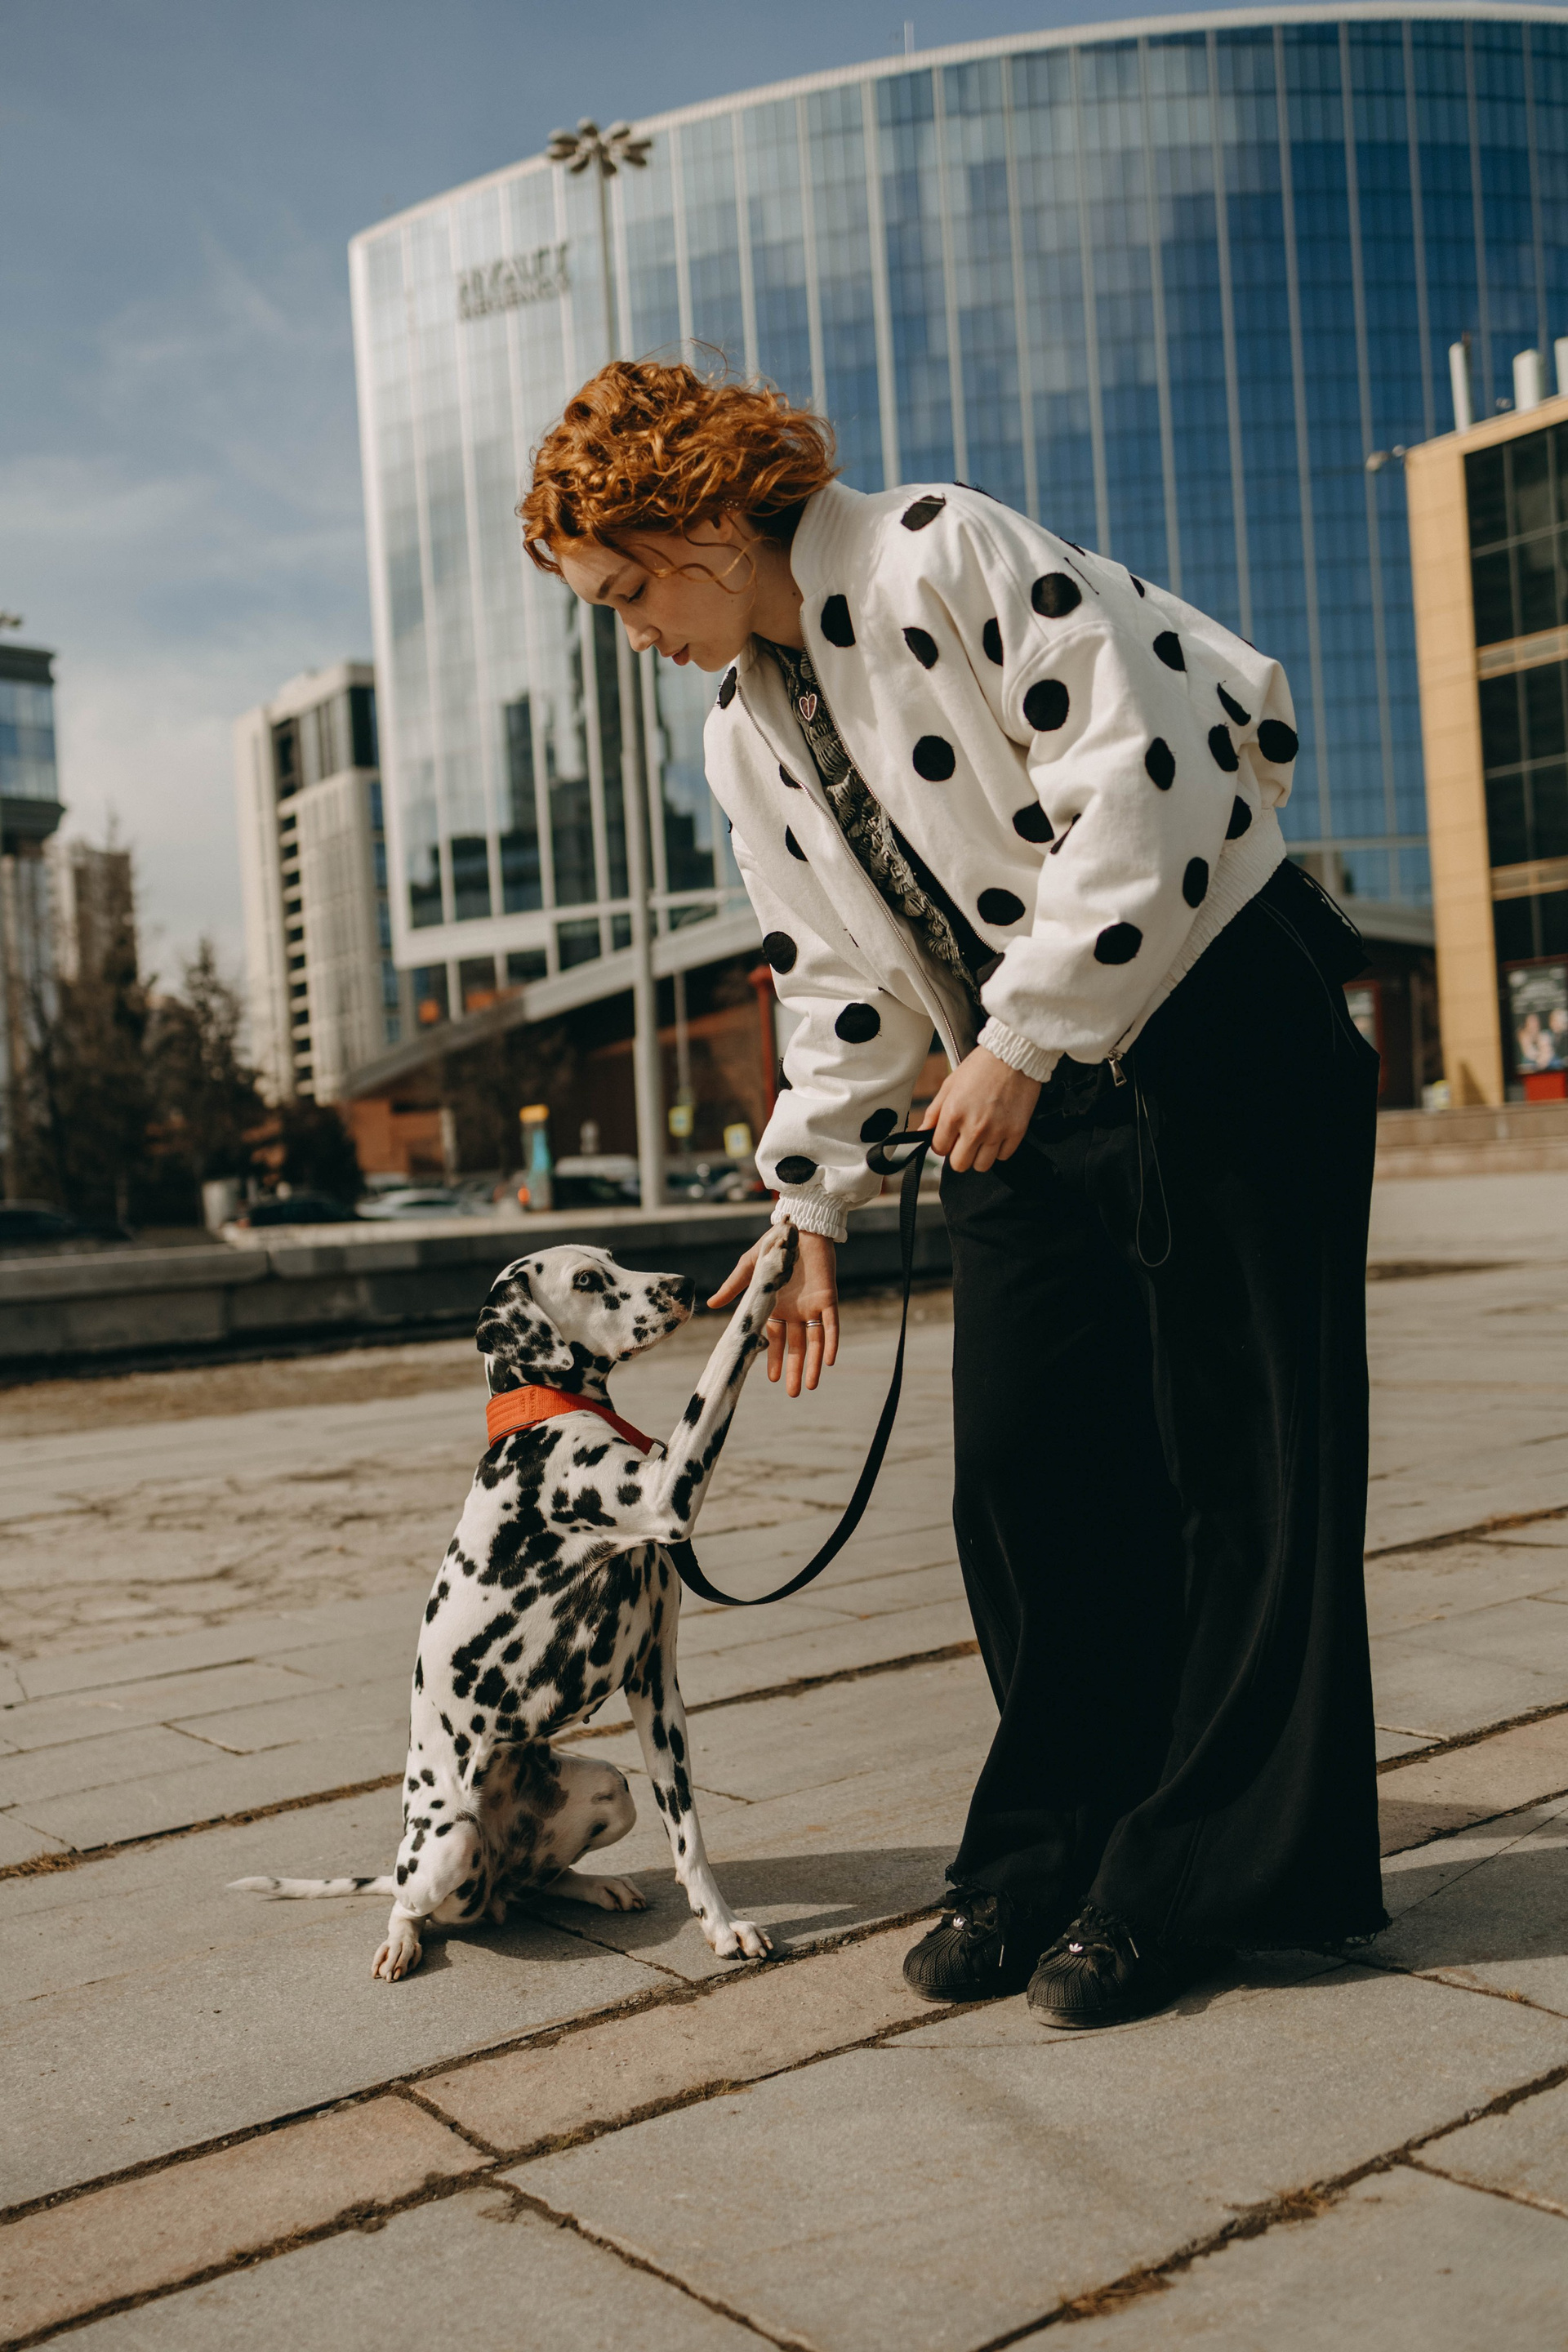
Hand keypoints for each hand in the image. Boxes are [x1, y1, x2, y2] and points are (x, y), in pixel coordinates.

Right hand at [708, 1226, 838, 1395]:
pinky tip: (828, 1361)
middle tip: (792, 1393)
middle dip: (794, 1369)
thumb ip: (733, 1287)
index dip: (775, 1359)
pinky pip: (832, 1325)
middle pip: (796, 1346)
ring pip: (814, 1341)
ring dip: (812, 1364)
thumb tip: (710, 1304)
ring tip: (809, 1386)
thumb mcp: (749, 1268)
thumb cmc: (773, 1246)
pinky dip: (830, 1343)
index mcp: (777, 1307)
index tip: (773, 1379)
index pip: (776, 1340)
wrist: (798, 1227)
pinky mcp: (828, 1298)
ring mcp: (812, 1306)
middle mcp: (795, 1311)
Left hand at [920, 1045, 1040, 1172]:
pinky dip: (1000, 1149)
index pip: (940, 1149)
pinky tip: (998, 1133)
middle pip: (960, 1164)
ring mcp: (997, 1132)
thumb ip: (934, 1112)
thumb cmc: (981, 1066)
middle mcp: (974, 1127)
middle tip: (965, 1140)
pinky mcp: (1017, 1132)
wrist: (1014, 1055)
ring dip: (980, 1155)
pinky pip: (1004, 1156)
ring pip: (982, 1165)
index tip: (950, 1136)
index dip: (943, 1143)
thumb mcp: (950, 1084)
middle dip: (959, 1154)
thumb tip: (922, 1132)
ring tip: (983, 1138)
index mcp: (954, 1114)